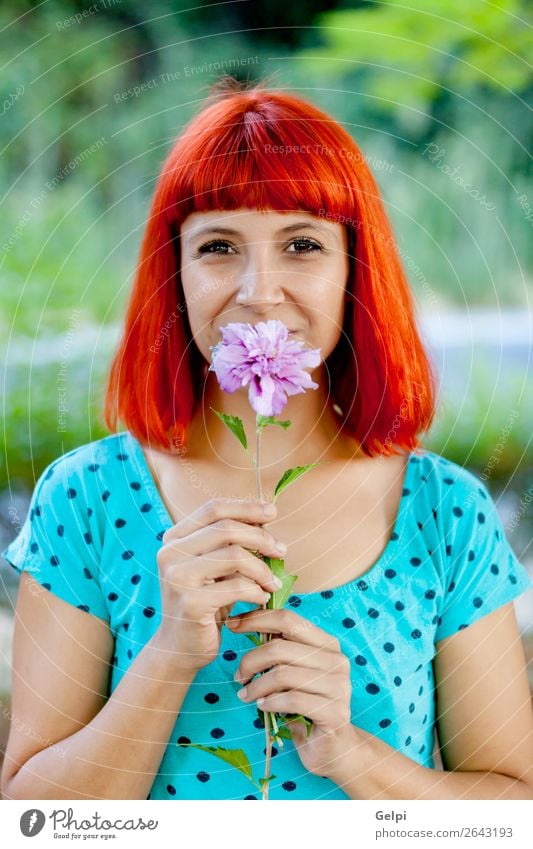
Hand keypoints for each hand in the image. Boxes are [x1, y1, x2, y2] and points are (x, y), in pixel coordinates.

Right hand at [155, 497, 285, 671]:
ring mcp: (177, 577)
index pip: (213, 509)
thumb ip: (231, 542)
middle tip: (281, 551)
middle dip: (261, 538)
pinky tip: (262, 599)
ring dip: (263, 569)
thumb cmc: (205, 603)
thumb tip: (266, 515)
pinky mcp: (190, 602)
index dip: (245, 507)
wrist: (180, 648)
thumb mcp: (215, 567)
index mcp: (174, 538)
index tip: (272, 512)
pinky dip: (257, 591)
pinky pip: (237, 587)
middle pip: (227, 528)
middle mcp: (170, 553)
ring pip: (235, 556)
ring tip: (274, 583)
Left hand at [227, 607, 354, 777]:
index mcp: (327, 644)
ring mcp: (339, 686)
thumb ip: (279, 650)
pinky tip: (262, 706)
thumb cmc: (306, 705)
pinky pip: (292, 700)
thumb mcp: (293, 672)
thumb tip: (242, 623)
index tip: (232, 624)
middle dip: (251, 661)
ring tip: (246, 695)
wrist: (332, 747)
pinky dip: (270, 702)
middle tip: (239, 676)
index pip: (289, 619)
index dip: (257, 619)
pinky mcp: (334, 712)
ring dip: (256, 686)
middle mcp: (336, 660)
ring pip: (283, 674)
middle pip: (281, 648)